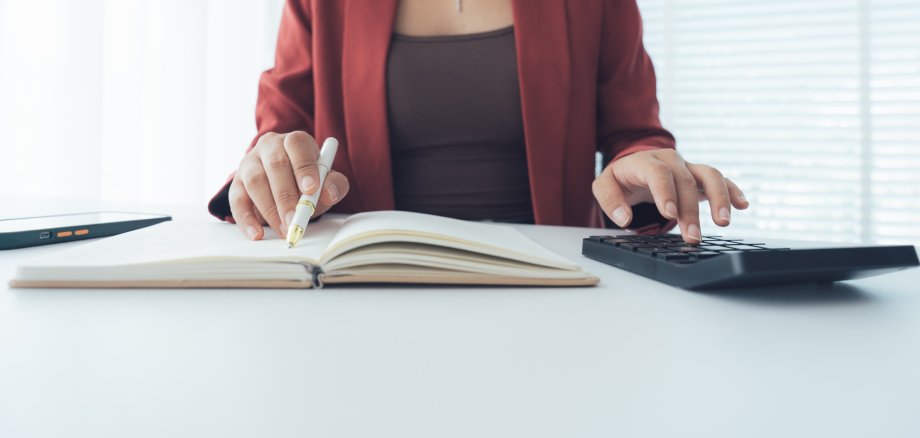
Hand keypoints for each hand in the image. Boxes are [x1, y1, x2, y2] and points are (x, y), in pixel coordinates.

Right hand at [229, 131, 349, 239]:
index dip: (304, 167)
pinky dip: (246, 218)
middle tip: (296, 220)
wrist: (285, 183)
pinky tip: (256, 233)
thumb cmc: (308, 180)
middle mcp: (270, 146)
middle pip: (276, 166)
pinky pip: (237, 199)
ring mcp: (250, 162)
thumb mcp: (326, 181)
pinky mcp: (236, 182)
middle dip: (287, 196)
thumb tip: (330, 192)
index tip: (311, 189)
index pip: (297, 145)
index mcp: (295, 141)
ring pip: (255, 182)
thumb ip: (334, 184)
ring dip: (269, 209)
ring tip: (283, 229)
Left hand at [591, 149, 748, 242]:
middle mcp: (670, 160)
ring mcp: (687, 166)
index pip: (658, 173)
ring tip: (723, 223)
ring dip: (719, 198)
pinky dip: (732, 190)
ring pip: (709, 175)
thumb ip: (610, 200)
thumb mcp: (604, 185)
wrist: (634, 165)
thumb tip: (624, 218)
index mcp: (645, 161)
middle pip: (685, 181)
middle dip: (690, 211)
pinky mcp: (699, 176)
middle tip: (692, 237)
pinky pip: (720, 180)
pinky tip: (743, 205)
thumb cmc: (621, 178)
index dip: (665, 192)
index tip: (670, 214)